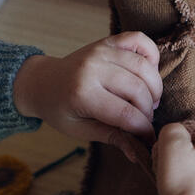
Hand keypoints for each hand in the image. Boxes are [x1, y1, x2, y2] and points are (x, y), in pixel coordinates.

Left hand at [13, 32, 162, 156]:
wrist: (41, 82)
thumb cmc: (60, 110)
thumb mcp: (80, 130)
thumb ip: (111, 137)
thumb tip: (138, 154)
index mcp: (82, 94)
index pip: (126, 114)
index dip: (143, 128)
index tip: (149, 137)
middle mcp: (92, 68)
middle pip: (138, 90)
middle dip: (149, 110)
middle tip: (146, 119)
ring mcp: (101, 51)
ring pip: (143, 66)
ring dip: (154, 87)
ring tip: (149, 101)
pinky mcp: (107, 42)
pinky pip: (138, 40)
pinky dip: (151, 54)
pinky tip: (148, 72)